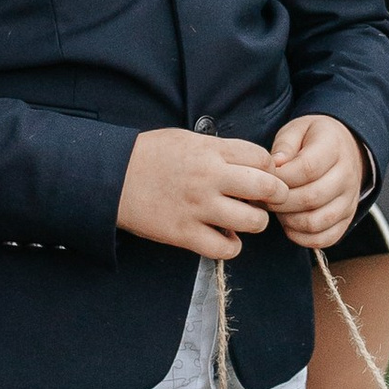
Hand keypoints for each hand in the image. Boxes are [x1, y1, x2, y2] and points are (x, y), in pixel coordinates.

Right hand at [117, 126, 283, 259]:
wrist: (112, 177)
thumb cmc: (151, 155)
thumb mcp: (188, 139)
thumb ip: (221, 150)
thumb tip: (253, 164)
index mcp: (211, 151)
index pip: (263, 158)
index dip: (270, 169)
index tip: (264, 175)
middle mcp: (209, 178)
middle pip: (267, 188)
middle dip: (277, 195)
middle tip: (270, 200)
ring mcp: (198, 208)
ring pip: (253, 222)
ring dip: (255, 223)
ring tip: (245, 219)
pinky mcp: (185, 234)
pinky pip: (225, 249)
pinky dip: (231, 246)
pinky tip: (224, 237)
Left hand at [268, 112, 363, 249]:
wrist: (344, 149)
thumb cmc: (312, 140)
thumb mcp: (297, 130)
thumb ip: (284, 145)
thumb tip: (275, 164)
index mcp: (334, 148)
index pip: (307, 169)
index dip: (281, 178)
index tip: (264, 178)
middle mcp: (347, 175)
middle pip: (311, 198)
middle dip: (280, 202)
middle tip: (265, 198)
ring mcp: (350, 200)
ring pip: (317, 222)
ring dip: (289, 221)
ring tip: (277, 209)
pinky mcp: (347, 219)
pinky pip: (325, 239)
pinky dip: (302, 238)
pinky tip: (289, 224)